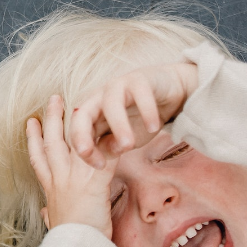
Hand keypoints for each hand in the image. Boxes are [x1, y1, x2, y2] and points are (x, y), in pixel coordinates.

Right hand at [27, 95, 117, 238]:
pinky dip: (113, 142)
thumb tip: (45, 213)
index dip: (33, 138)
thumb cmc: (68, 242)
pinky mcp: (93, 184)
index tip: (32, 123)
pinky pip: (105, 156)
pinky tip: (120, 129)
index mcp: (49, 189)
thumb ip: (50, 215)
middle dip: (52, 119)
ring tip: (80, 102)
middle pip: (51, 141)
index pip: (38, 158)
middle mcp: (58, 179)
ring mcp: (73, 179)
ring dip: (78, 120)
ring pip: (72, 141)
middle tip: (54, 99)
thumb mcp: (54, 226)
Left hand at [70, 62, 198, 168]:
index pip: (76, 131)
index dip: (83, 150)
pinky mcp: (140, 79)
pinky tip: (153, 127)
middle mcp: (99, 98)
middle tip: (88, 153)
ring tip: (128, 145)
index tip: (98, 167)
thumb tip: (103, 154)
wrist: (169, 92)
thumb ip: (111, 146)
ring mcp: (118, 86)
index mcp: (91, 113)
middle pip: (82, 113)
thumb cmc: (140, 118)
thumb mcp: (124, 139)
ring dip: (117, 125)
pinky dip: (146, 111)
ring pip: (111, 103)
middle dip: (81, 134)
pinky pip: (140, 94)